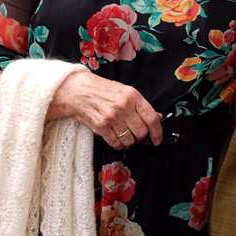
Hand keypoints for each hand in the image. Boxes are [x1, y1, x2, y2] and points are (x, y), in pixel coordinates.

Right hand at [47, 70, 162, 148]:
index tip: (157, 139)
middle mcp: (124, 106)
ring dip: (130, 142)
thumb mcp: (125, 91)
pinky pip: (116, 143)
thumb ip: (140, 105)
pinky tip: (117, 139)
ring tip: (125, 136)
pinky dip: (118, 145)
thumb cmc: (102, 91)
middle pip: (142, 132)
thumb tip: (157, 118)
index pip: (152, 118)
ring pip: (130, 140)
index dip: (157, 132)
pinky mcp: (101, 127)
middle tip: (138, 136)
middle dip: (141, 138)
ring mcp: (112, 117)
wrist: (78, 91)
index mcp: (133, 96)